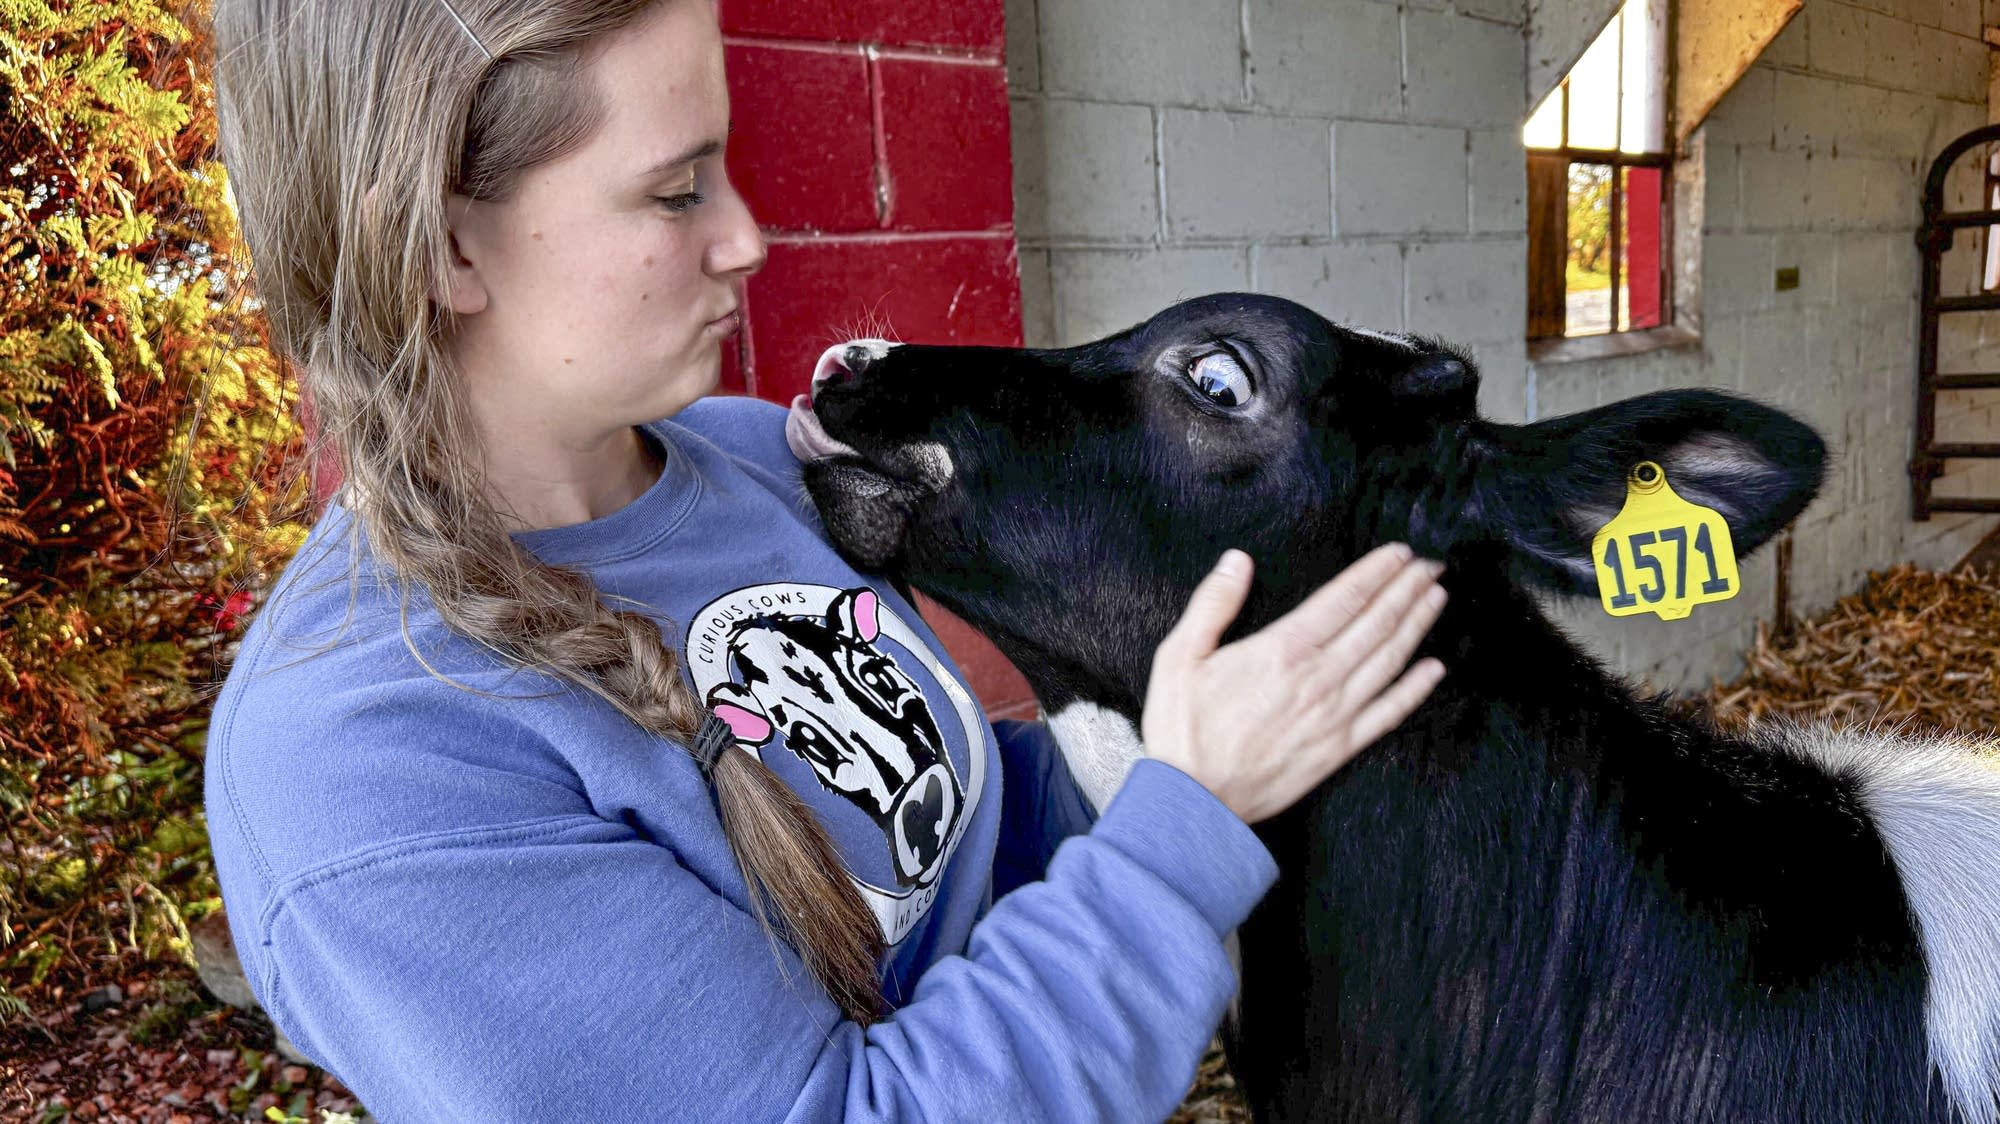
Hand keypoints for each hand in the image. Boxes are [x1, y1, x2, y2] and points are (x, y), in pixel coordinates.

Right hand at [1141, 544, 1447, 823]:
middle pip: (1376, 623)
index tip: (1400, 551)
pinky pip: (1389, 713)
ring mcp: (1335, 715)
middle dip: (1407, 588)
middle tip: (1432, 565)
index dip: (1377, 571)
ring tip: (1437, 597)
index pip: (1344, 598)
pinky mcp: (1340, 748)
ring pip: (1390, 660)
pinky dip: (1416, 689)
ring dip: (1417, 625)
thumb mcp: (1178, 656)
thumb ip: (1212, 604)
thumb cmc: (1182, 730)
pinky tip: (1434, 668)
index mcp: (1282, 650)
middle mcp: (1319, 678)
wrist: (1195, 802)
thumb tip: (1236, 560)